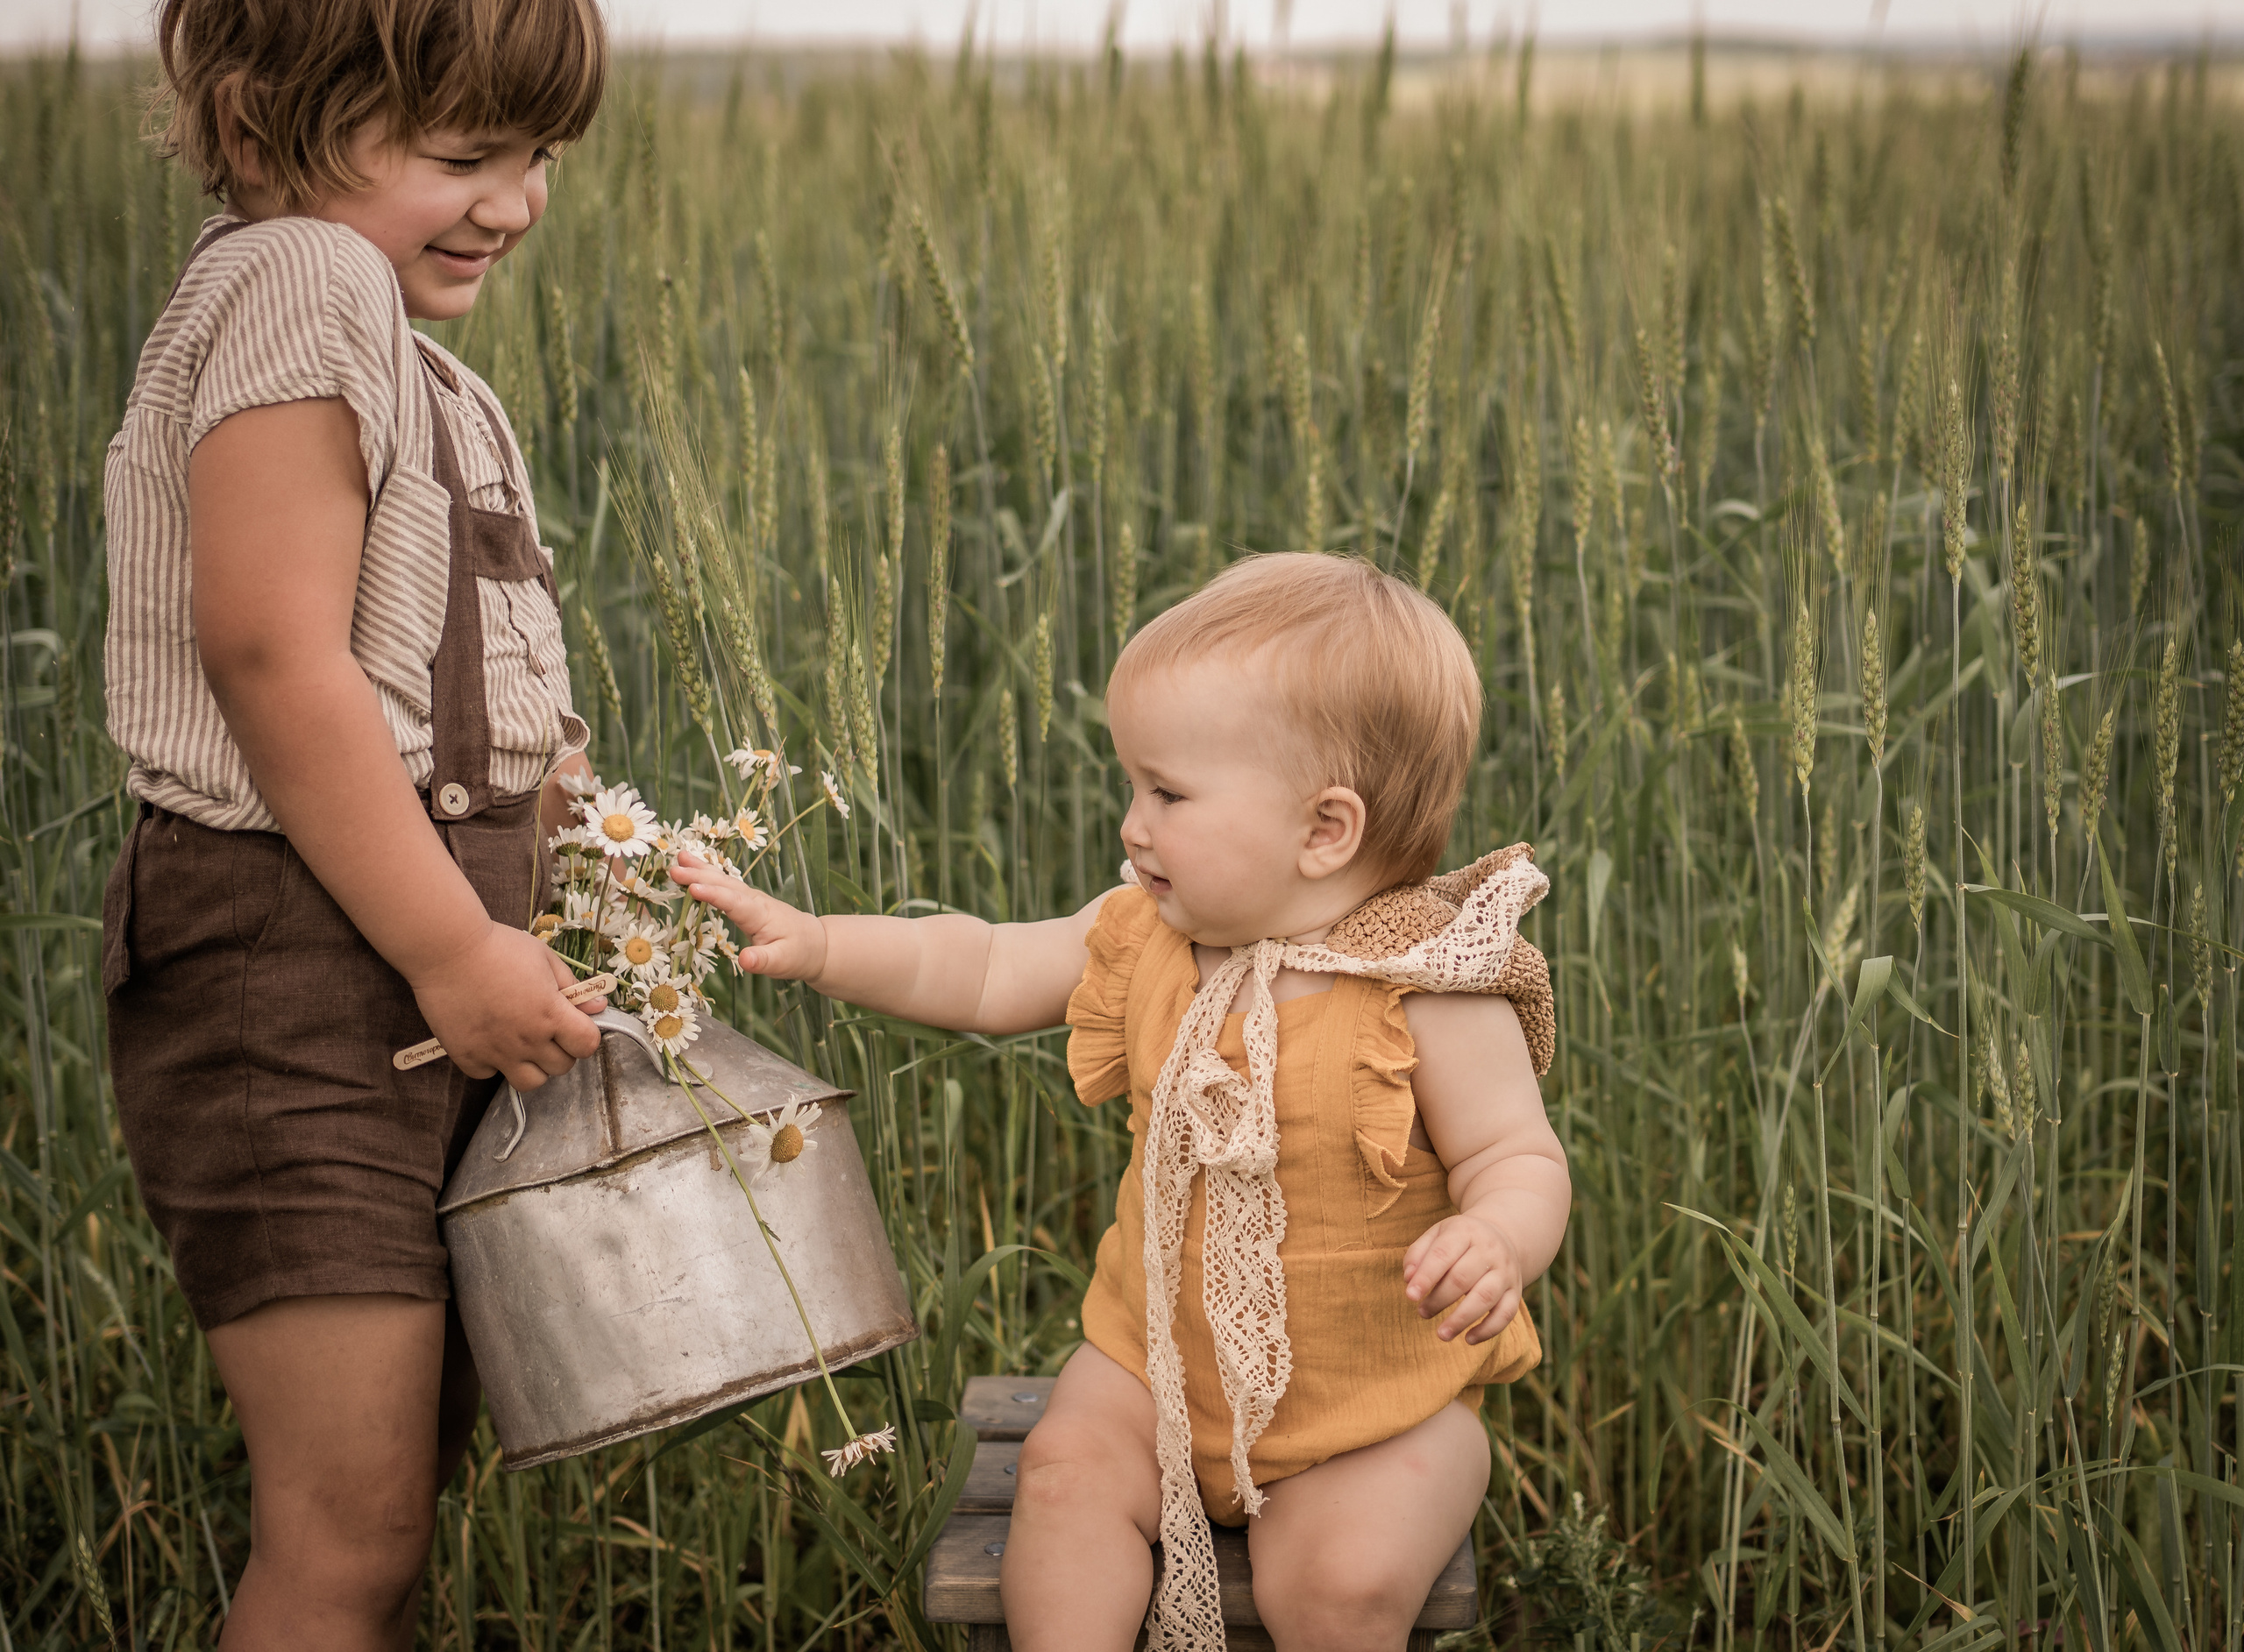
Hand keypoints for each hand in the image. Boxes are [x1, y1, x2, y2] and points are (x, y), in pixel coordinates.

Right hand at [408, 921, 604, 1090]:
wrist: (447, 950)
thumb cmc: (499, 947)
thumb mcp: (544, 958)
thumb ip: (572, 986)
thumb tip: (598, 1006)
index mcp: (551, 1014)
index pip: (587, 1046)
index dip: (585, 1036)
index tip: (575, 1025)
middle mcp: (527, 1039)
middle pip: (561, 1067)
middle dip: (560, 1050)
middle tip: (546, 1030)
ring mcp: (496, 1052)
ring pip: (530, 1082)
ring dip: (533, 1067)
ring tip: (522, 1044)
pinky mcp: (467, 1057)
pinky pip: (489, 1074)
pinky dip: (493, 1064)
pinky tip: (489, 1040)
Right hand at [672, 850, 829, 982]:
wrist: (814, 943)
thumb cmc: (797, 953)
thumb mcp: (782, 963)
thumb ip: (763, 961)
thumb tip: (745, 960)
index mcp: (761, 915)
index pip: (735, 903)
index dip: (714, 895)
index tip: (693, 887)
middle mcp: (755, 901)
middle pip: (725, 885)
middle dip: (701, 876)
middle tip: (675, 868)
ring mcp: (751, 898)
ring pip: (724, 880)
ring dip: (702, 869)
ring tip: (680, 857)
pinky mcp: (746, 900)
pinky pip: (725, 884)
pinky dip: (708, 874)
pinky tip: (693, 866)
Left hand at [1402, 1212, 1526, 1344]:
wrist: (1502, 1236)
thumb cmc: (1459, 1240)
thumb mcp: (1437, 1234)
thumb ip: (1418, 1254)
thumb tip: (1409, 1279)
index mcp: (1465, 1232)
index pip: (1443, 1254)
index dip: (1426, 1276)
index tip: (1410, 1296)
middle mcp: (1489, 1250)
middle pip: (1462, 1278)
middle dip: (1439, 1299)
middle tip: (1422, 1313)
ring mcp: (1505, 1271)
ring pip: (1485, 1297)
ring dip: (1461, 1319)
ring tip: (1441, 1334)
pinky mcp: (1515, 1291)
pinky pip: (1506, 1314)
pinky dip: (1488, 1330)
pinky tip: (1468, 1339)